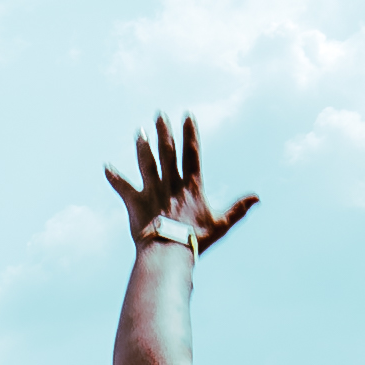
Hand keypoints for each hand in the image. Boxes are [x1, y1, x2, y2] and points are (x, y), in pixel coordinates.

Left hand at [104, 113, 256, 257]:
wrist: (169, 251)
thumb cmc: (196, 240)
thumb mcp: (221, 225)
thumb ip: (238, 209)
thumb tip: (258, 197)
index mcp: (191, 186)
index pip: (192, 153)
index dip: (190, 133)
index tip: (187, 115)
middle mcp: (171, 183)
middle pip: (167, 151)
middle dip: (164, 131)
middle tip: (159, 114)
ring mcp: (152, 191)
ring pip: (146, 162)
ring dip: (142, 146)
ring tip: (139, 131)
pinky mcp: (136, 202)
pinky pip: (123, 188)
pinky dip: (114, 178)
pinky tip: (105, 167)